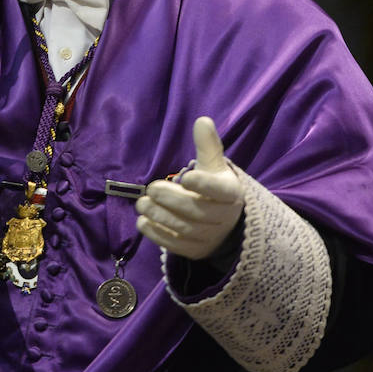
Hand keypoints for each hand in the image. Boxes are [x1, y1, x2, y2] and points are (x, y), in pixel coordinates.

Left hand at [136, 116, 244, 259]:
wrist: (226, 223)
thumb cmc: (215, 188)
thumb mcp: (214, 166)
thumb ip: (207, 145)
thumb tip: (202, 121)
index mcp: (230, 194)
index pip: (219, 191)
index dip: (204, 185)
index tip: (186, 177)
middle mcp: (224, 218)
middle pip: (196, 211)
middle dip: (171, 200)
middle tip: (150, 188)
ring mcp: (210, 237)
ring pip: (184, 229)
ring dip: (160, 216)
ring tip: (142, 203)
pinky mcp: (196, 251)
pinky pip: (176, 245)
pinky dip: (157, 234)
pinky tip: (143, 222)